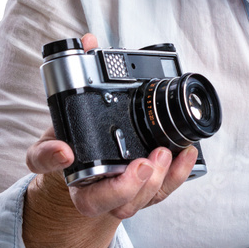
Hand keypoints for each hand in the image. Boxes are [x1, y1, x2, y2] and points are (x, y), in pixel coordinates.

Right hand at [26, 33, 198, 219]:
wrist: (82, 160)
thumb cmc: (72, 139)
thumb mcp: (61, 116)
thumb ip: (71, 79)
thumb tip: (89, 42)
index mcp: (80, 184)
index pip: (89, 198)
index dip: (99, 187)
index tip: (89, 162)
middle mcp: (105, 194)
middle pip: (123, 205)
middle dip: (136, 186)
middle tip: (144, 162)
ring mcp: (130, 192)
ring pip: (147, 199)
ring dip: (162, 178)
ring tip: (167, 153)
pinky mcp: (151, 185)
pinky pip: (167, 187)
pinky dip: (180, 172)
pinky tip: (187, 153)